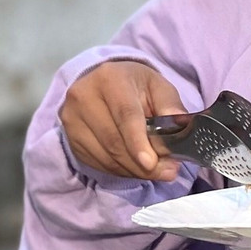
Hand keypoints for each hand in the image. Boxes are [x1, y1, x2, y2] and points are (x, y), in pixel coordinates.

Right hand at [60, 60, 186, 181]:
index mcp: (110, 78)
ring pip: (106, 157)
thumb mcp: (158, 86)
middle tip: (167, 171)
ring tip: (155, 169)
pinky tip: (135, 165)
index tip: (151, 163)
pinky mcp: (70, 138)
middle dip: (143, 164)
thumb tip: (180, 127)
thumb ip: (171, 106)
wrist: (104, 82)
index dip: (138, 142)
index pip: (125, 115)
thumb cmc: (135, 86)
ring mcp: (72, 118)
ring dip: (134, 170)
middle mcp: (83, 96)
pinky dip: (121, 170)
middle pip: (114, 141)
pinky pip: (98, 164)